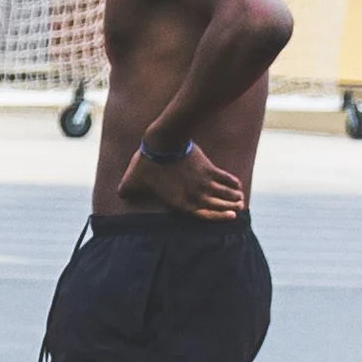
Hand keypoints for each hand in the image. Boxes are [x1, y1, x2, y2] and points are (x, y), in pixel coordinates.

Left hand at [118, 142, 245, 219]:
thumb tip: (121, 195)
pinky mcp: (207, 168)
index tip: (230, 217)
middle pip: (218, 205)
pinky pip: (225, 178)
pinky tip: (238, 185)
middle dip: (229, 208)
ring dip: (234, 197)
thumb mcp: (132, 181)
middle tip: (237, 209)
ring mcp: (203, 182)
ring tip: (240, 200)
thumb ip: (127, 191)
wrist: (163, 144)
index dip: (218, 217)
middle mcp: (196, 195)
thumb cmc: (147, 164)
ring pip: (225, 193)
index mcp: (180, 203)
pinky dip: (233, 182)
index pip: (204, 215)